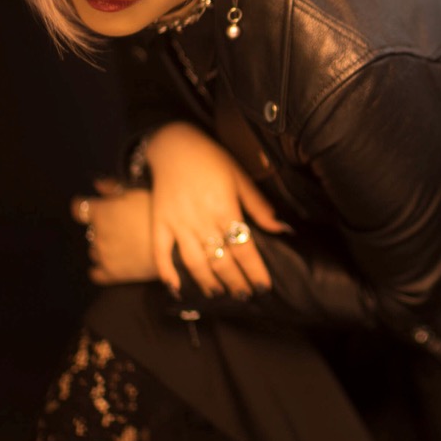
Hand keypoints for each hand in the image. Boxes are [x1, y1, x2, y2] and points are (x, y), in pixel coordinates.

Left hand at [71, 180, 156, 284]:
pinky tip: (113, 262)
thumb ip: (114, 187)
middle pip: (90, 230)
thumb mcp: (138, 192)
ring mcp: (104, 255)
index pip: (78, 208)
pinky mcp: (112, 273)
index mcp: (102, 212)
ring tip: (124, 243)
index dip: (85, 206)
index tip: (92, 207)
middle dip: (101, 227)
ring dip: (104, 246)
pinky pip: (96, 273)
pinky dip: (101, 268)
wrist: (177, 246)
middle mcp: (98, 234)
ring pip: (94, 250)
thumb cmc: (159, 215)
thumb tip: (97, 185)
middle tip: (122, 225)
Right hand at [142, 121, 287, 298]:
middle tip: (244, 295)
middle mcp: (201, 220)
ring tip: (218, 294)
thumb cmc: (211, 159)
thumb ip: (259, 206)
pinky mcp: (159, 223)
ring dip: (207, 282)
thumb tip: (282, 229)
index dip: (255, 271)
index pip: (244, 248)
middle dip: (235, 282)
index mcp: (225, 208)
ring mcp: (178, 223)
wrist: (173, 145)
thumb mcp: (240, 177)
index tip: (263, 286)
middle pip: (221, 260)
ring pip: (194, 262)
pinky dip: (167, 273)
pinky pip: (161, 253)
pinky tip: (176, 289)